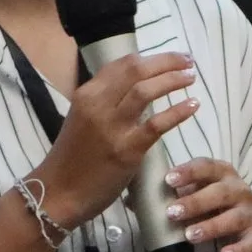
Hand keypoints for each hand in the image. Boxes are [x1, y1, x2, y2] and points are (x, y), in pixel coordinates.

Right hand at [34, 52, 198, 230]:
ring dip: (173, 80)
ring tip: (191, 78)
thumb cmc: (71, 159)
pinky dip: (177, 112)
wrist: (59, 193)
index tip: (172, 58)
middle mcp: (97, 104)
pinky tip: (193, 105)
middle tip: (188, 62)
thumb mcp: (82, 120)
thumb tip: (134, 91)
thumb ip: (104, 104)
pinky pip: (156, 125)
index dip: (151, 58)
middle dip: (166, 62)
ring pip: (145, 90)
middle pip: (136, 70)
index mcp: (86, 95)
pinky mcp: (126, 150)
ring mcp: (112, 127)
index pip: (122, 64)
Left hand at [165, 158, 251, 251]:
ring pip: (233, 218)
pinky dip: (239, 249)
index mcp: (222, 174)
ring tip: (190, 235)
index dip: (188, 172)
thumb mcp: (200, 193)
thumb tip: (136, 200)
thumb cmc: (217, 205)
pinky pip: (251, 243)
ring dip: (211, 226)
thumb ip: (176, 194)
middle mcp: (240, 190)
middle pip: (219, 193)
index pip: (206, 167)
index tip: (168, 180)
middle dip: (194, 202)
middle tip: (171, 212)